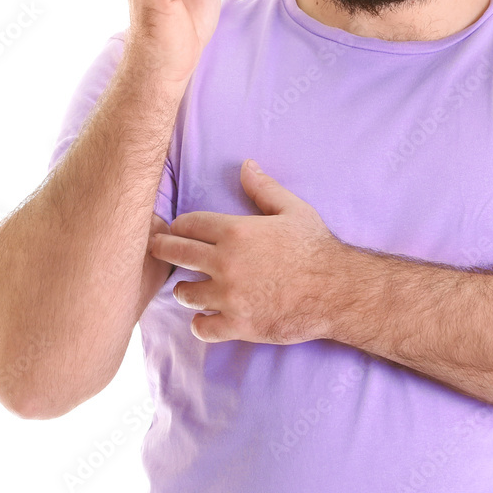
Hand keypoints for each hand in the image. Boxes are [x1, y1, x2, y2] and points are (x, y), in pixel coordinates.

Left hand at [148, 160, 345, 343]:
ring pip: (185, 293)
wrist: (336, 289)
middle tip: (157, 249)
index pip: (188, 224)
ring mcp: (229, 297)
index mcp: (235, 232)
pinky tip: (206, 317)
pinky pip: (201, 327)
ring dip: (185, 289)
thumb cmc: (315, 246)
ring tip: (190, 288)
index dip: (180, 225)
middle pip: (176, 254)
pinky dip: (201, 323)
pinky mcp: (237, 325)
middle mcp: (225, 263)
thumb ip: (263, 188)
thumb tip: (246, 165)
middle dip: (163, 249)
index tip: (177, 229)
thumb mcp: (292, 209)